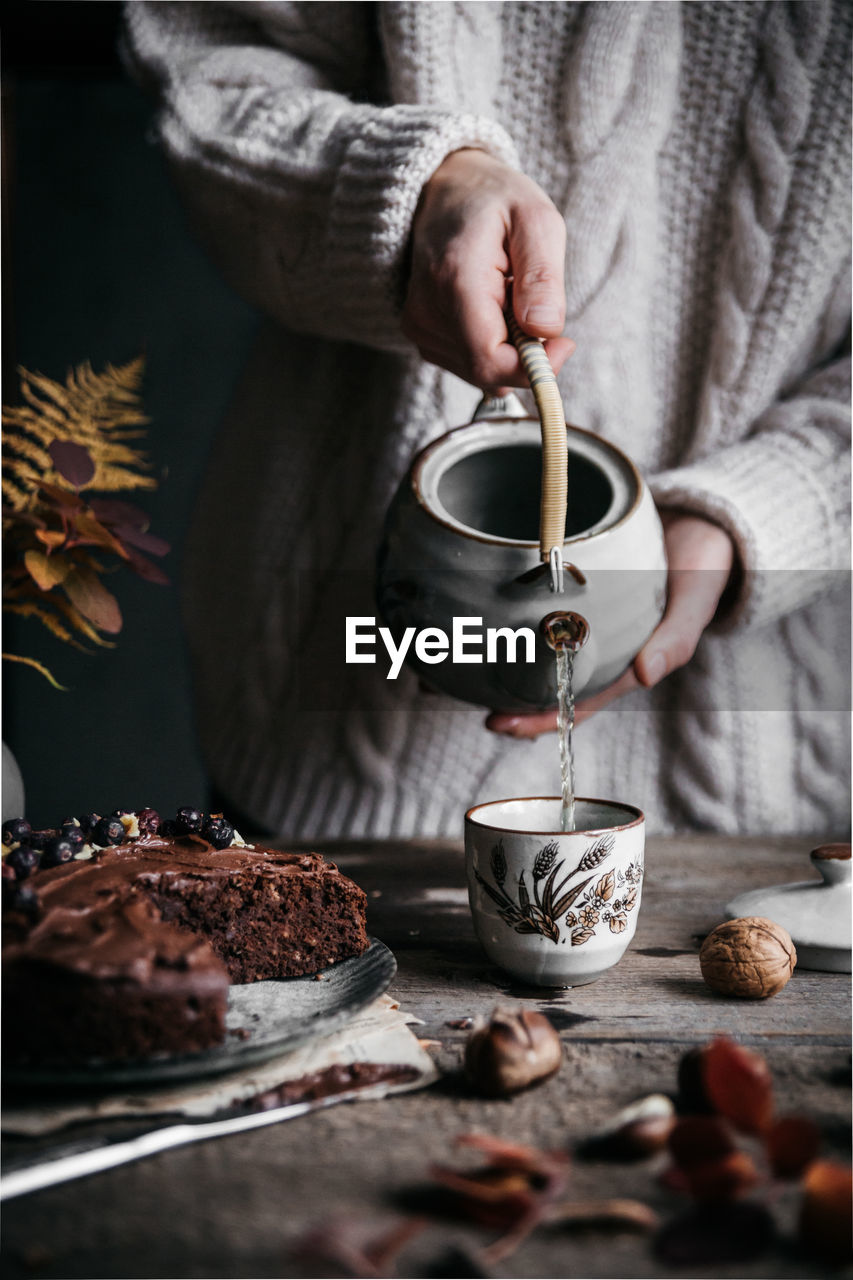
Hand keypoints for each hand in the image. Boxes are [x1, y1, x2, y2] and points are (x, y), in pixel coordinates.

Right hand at [402, 149, 574, 391]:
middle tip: (540, 308)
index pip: (489, 359)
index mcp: (455, 281)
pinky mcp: (419, 333)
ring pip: (479, 372)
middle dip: (524, 355)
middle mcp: (426, 311)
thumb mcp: (536, 220)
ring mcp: (418, 326)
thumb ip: (542, 277)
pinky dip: (491, 345)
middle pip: (486, 372)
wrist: (448, 189)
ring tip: (509, 296)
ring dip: (508, 348)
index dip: (533, 366)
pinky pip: (468, 363)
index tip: (564, 344)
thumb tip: (545, 330)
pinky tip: (493, 308)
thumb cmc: (495, 200)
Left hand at [486, 512, 736, 736]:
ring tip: (463, 669)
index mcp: (625, 661)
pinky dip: (511, 615)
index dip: (542, 719)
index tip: (502, 724)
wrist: (700, 518)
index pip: (578, 701)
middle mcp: (600, 645)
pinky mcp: (573, 586)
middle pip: (549, 683)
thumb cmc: (701, 564)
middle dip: (511, 699)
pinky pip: (540, 607)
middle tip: (469, 707)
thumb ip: (676, 637)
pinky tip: (482, 613)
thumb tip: (647, 676)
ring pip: (538, 649)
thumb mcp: (695, 600)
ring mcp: (585, 618)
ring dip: (502, 661)